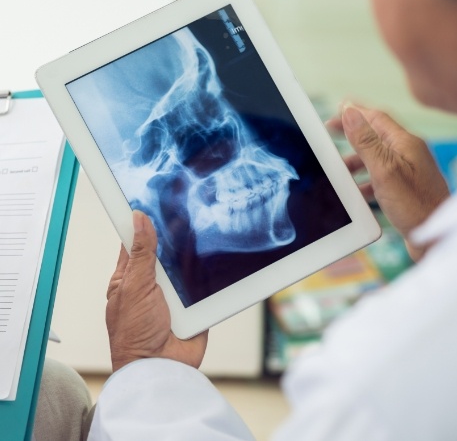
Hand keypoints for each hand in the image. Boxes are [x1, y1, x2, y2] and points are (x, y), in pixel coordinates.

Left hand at [106, 210, 207, 371]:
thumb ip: (140, 253)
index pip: (135, 241)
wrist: (160, 368)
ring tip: (204, 228)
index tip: (154, 199)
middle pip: (165, 250)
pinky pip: (202, 283)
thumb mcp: (134, 287)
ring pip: (185, 264)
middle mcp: (152, 282)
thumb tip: (139, 219)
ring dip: (192, 256)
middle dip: (175, 236)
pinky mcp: (192, 304)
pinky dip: (207, 274)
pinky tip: (215, 256)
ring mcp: (173, 293)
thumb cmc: (134, 334)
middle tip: (187, 209)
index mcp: (129, 276)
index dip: (143, 222)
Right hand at [328, 103, 449, 260]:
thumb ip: (366, 141)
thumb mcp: (384, 170)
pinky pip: (380, 177)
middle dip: (352, 134)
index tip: (336, 110)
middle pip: (375, 136)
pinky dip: (365, 180)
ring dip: (356, 160)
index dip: (355, 112)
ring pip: (376, 158)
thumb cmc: (414, 205)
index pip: (376, 118)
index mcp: (405, 143)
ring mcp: (408, 172)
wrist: (435, 239)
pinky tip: (357, 190)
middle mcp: (408, 154)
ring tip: (339, 168)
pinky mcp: (406, 189)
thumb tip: (350, 113)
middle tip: (331, 132)